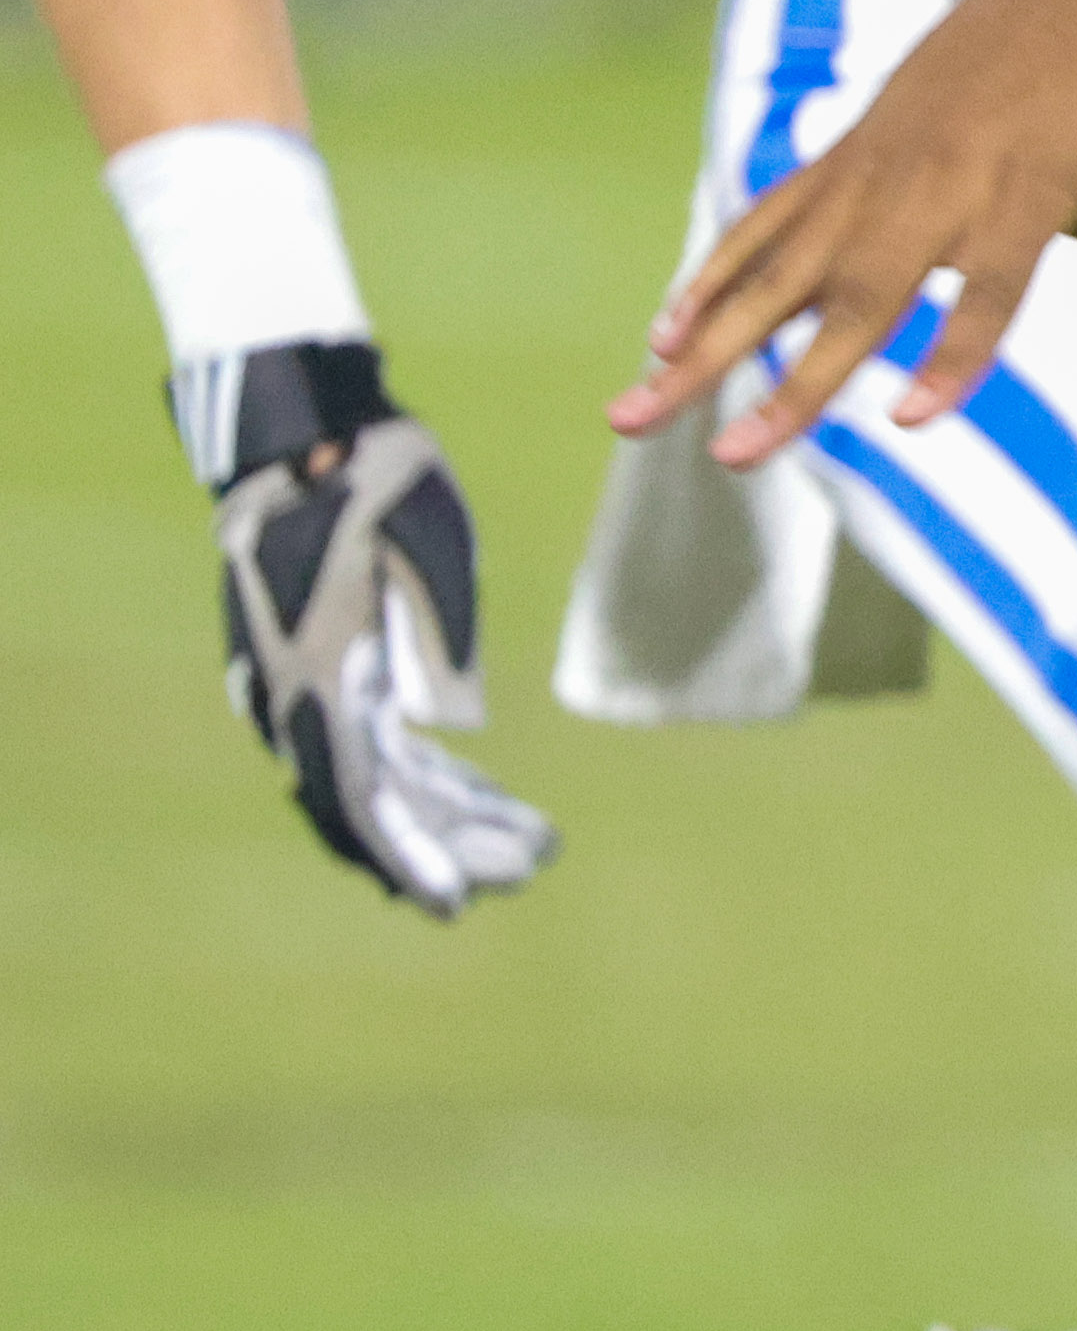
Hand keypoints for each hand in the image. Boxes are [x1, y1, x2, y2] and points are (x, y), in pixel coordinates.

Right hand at [205, 353, 549, 918]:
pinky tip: (475, 795)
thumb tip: (457, 730)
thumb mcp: (427, 545)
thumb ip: (439, 638)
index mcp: (319, 670)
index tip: (455, 900)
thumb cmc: (374, 478)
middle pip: (371, 802)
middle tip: (527, 869)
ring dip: (442, 816)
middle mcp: (295, 693)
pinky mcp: (322, 666)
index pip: (361, 794)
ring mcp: (299, 684)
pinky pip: (369, 742)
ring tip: (525, 844)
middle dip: (445, 845)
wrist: (304, 430)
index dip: (408, 854)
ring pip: (372, 779)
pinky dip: (423, 776)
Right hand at [612, 0, 1076, 466]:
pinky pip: (770, 219)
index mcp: (1029, 192)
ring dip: (711, 340)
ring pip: (784, 265)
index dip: (955, 353)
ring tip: (639, 407)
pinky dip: (718, 274)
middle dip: (792, 382)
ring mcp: (879, 163)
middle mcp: (941, 180)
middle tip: (732, 457)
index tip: (910, 422)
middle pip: (858, 292)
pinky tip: (669, 332)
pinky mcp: (847, 150)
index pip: (992, 290)